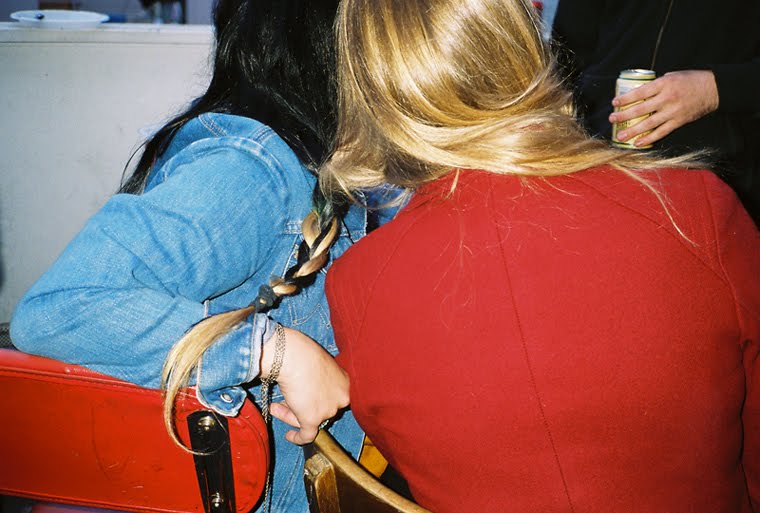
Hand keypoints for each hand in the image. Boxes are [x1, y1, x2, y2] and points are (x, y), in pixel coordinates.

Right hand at [261, 327, 349, 444]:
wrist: (294, 357)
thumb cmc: (303, 354)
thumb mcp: (318, 364)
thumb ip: (318, 378)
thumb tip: (305, 388)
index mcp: (345, 382)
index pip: (333, 396)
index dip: (317, 397)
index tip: (306, 396)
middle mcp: (341, 398)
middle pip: (321, 407)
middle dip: (302, 405)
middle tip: (286, 401)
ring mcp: (328, 410)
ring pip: (311, 419)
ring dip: (291, 414)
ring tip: (276, 407)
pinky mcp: (313, 420)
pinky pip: (307, 435)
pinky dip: (298, 438)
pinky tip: (289, 436)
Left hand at [608, 70, 718, 146]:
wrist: (713, 89)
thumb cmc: (690, 80)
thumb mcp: (671, 76)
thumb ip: (656, 85)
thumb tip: (639, 94)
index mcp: (664, 84)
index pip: (640, 92)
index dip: (625, 99)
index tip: (614, 103)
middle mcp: (667, 98)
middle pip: (640, 109)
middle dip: (624, 115)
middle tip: (612, 119)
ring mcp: (673, 112)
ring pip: (648, 124)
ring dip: (632, 131)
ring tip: (620, 136)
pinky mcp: (678, 121)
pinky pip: (661, 132)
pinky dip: (649, 139)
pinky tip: (638, 143)